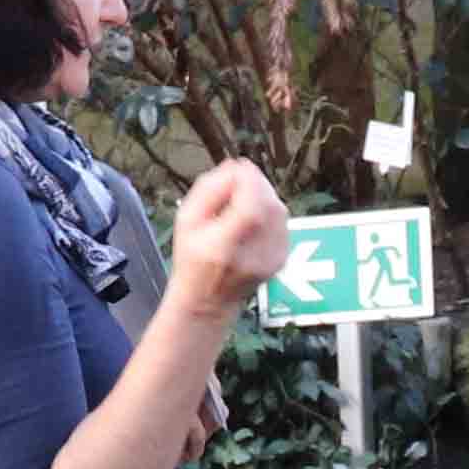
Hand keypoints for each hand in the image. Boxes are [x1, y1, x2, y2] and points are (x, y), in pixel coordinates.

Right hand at [164, 157, 291, 317]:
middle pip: (269, 206)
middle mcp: (252, 256)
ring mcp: (271, 260)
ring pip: (279, 210)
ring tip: (242, 199)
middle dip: (256, 184)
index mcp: (223, 246)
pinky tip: (252, 217)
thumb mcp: (186, 219)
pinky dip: (270, 211)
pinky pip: (282, 222)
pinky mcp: (281, 259)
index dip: (249, 180)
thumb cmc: (192, 258)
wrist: (208, 300)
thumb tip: (237, 167)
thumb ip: (210, 188)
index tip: (238, 167)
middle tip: (239, 180)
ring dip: (263, 195)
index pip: (251, 208)